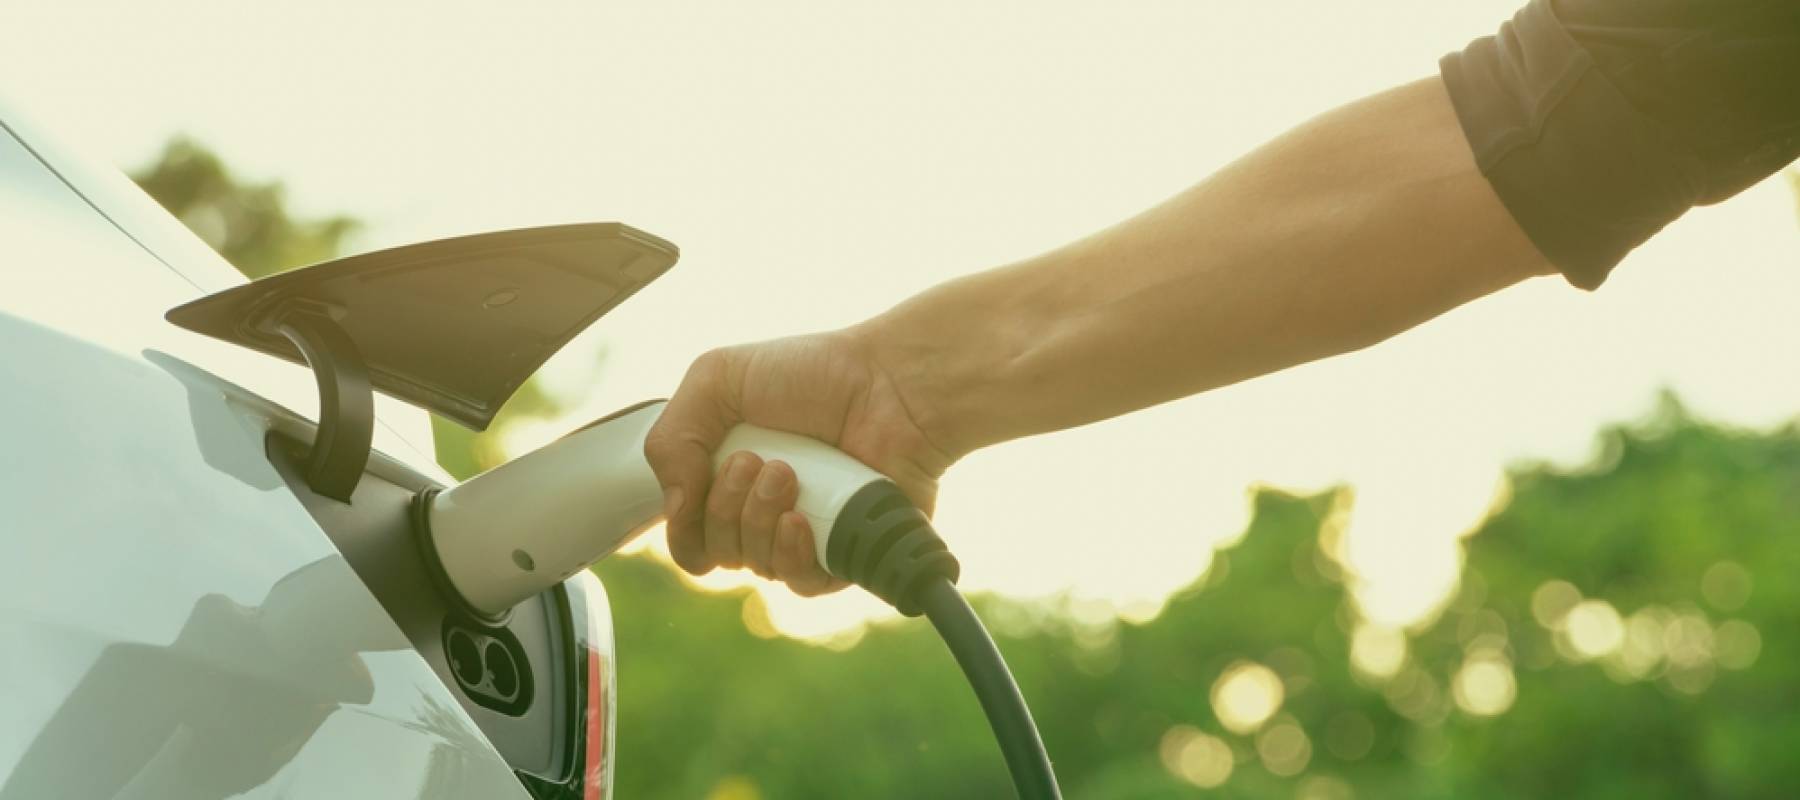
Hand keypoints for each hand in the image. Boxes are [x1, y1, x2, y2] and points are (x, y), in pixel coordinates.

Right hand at [643, 326, 953, 595]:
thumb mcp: (716, 379)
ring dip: (758, 522)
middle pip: (715, 555)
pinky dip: (792, 556)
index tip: (702, 475)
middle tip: (757, 460)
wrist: (890, 382)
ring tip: (788, 474)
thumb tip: (675, 509)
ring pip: (756, 569)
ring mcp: (805, 535)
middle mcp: (763, 512)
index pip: (687, 535)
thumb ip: (671, 438)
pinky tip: (800, 521)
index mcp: (727, 478)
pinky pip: (804, 585)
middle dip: (725, 508)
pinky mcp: (846, 553)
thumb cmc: (813, 373)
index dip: (683, 522)